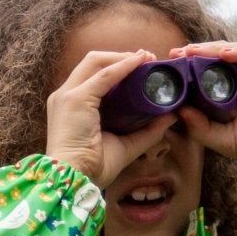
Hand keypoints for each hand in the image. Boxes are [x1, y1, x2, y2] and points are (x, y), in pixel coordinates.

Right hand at [44, 49, 175, 188]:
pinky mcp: (76, 99)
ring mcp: (68, 95)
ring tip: (146, 57)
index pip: (93, 75)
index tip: (142, 66)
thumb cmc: (94, 167)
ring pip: (96, 61)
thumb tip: (171, 117)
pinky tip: (139, 62)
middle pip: (93, 62)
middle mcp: (66, 95)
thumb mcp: (126, 144)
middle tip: (147, 59)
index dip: (118, 66)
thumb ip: (147, 131)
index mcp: (73, 105)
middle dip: (121, 56)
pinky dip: (123, 65)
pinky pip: (104, 75)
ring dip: (122, 56)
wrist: (74, 179)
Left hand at [171, 41, 236, 180]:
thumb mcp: (222, 139)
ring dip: (215, 49)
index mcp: (235, 92)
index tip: (171, 65)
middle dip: (198, 53)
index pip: (210, 72)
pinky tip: (224, 54)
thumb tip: (177, 111)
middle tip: (177, 53)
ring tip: (194, 51)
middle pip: (221, 57)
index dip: (191, 66)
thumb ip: (200, 127)